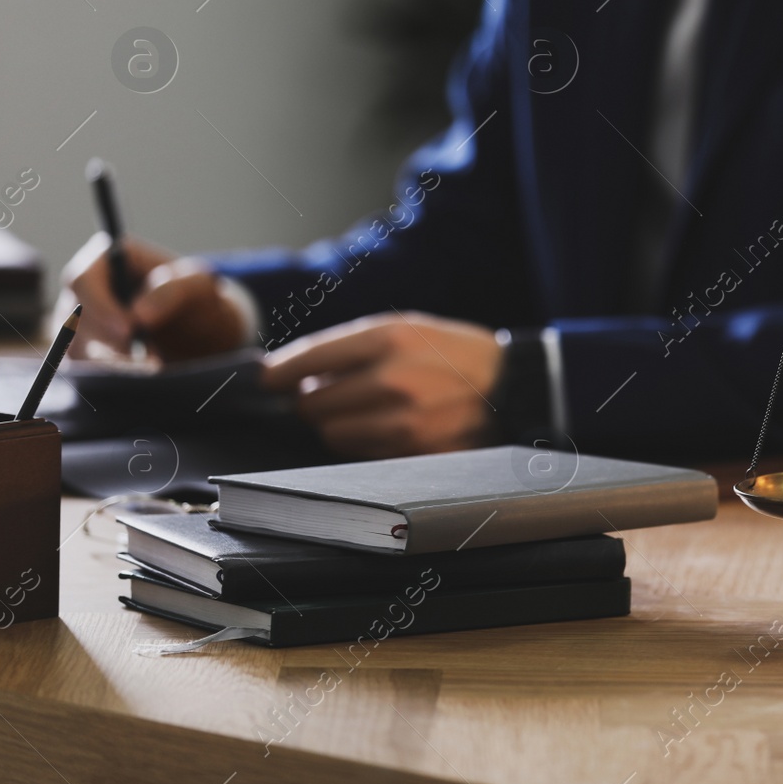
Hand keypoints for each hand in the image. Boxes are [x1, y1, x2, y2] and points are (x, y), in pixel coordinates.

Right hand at [56, 232, 252, 361]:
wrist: (193, 328)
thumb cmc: (194, 297)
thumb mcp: (197, 286)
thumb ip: (172, 291)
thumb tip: (139, 316)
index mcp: (105, 257)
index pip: (82, 281)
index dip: (100, 307)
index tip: (130, 331)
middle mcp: (82, 287)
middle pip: (74, 318)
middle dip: (112, 341)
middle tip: (150, 357)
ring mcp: (75, 319)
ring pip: (76, 347)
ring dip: (116, 360)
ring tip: (154, 361)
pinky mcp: (78, 347)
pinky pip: (82, 368)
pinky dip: (113, 372)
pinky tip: (142, 369)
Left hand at [261, 311, 504, 459]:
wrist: (516, 387)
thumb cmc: (454, 354)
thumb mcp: (408, 328)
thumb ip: (351, 346)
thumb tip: (290, 374)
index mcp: (389, 337)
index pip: (309, 359)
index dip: (279, 373)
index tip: (267, 380)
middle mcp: (393, 379)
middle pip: (313, 404)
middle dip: (314, 401)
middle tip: (331, 395)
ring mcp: (405, 421)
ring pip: (333, 434)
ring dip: (338, 425)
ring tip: (367, 411)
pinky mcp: (416, 453)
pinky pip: (363, 455)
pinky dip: (365, 444)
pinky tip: (388, 429)